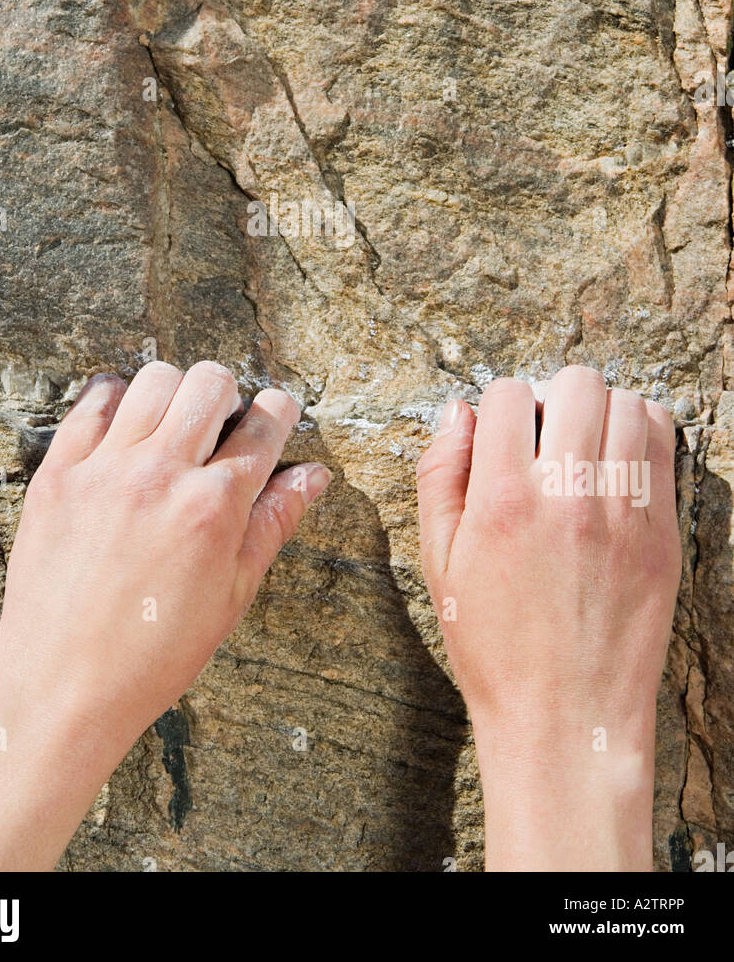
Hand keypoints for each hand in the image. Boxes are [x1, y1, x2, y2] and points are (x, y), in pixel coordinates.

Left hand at [0, 361, 329, 869]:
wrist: (63, 685)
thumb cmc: (156, 652)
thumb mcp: (233, 593)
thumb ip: (273, 523)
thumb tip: (314, 475)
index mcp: (215, 507)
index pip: (264, 425)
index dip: (278, 412)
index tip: (274, 414)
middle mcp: (162, 474)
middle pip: (210, 383)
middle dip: (227, 395)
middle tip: (218, 428)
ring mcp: (106, 469)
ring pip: (154, 378)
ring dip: (173, 393)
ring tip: (169, 429)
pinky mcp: (59, 472)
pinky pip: (93, 401)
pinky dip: (115, 401)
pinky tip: (123, 431)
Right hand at [417, 366, 680, 870]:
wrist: (566, 720)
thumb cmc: (494, 647)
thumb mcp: (440, 564)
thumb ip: (441, 477)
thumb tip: (458, 411)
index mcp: (502, 501)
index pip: (509, 394)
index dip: (501, 405)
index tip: (505, 433)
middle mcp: (567, 497)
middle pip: (577, 384)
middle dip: (556, 396)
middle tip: (549, 433)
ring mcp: (622, 514)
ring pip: (629, 404)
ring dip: (603, 411)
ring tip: (587, 446)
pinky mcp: (661, 534)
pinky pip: (664, 444)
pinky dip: (642, 434)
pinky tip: (618, 463)